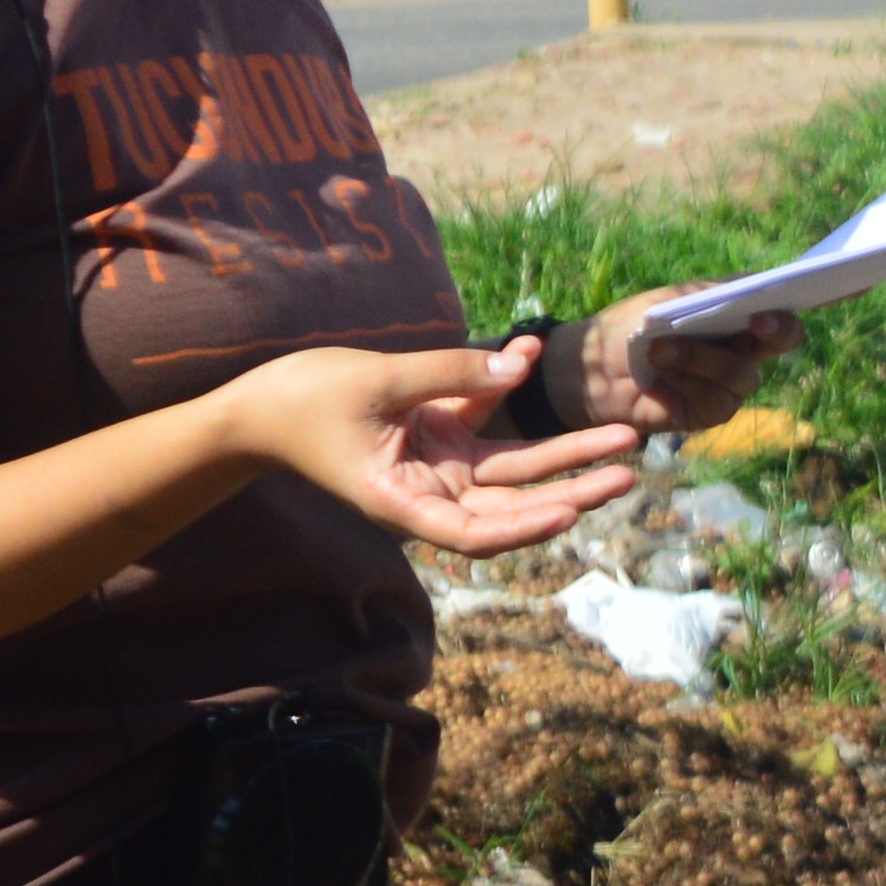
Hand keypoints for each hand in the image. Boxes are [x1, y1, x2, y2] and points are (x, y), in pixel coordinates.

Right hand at [218, 338, 641, 552]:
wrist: (257, 406)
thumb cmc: (302, 402)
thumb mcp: (377, 381)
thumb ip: (449, 372)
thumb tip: (518, 364)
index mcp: (404, 503)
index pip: (473, 534)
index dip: (523, 528)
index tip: (569, 514)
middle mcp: (430, 493)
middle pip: (513, 503)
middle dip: (573, 488)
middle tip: (627, 471)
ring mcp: (438, 465)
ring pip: (515, 469)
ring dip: (566, 453)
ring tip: (623, 439)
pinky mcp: (439, 435)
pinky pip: (486, 418)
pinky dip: (506, 387)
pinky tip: (528, 352)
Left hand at [573, 289, 802, 445]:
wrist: (593, 368)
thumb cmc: (631, 326)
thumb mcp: (667, 300)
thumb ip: (709, 294)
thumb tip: (753, 285)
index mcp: (736, 317)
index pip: (777, 311)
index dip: (784, 311)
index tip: (769, 308)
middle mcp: (743, 349)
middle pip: (780, 342)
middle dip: (775, 332)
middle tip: (759, 323)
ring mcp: (730, 384)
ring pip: (742, 374)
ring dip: (701, 358)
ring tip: (660, 349)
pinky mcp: (711, 411)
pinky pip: (717, 400)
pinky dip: (688, 384)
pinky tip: (661, 378)